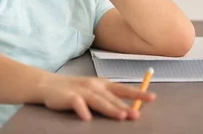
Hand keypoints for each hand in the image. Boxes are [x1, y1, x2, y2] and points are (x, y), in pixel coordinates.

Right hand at [41, 75, 155, 120]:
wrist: (49, 85)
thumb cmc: (76, 90)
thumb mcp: (94, 91)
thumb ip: (109, 99)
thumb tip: (129, 110)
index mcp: (103, 84)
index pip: (123, 89)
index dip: (137, 94)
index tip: (152, 98)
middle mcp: (95, 86)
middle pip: (113, 98)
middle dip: (125, 107)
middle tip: (137, 115)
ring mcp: (82, 91)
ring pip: (98, 101)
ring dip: (110, 109)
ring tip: (121, 116)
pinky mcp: (69, 97)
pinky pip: (77, 104)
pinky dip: (82, 110)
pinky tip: (87, 118)